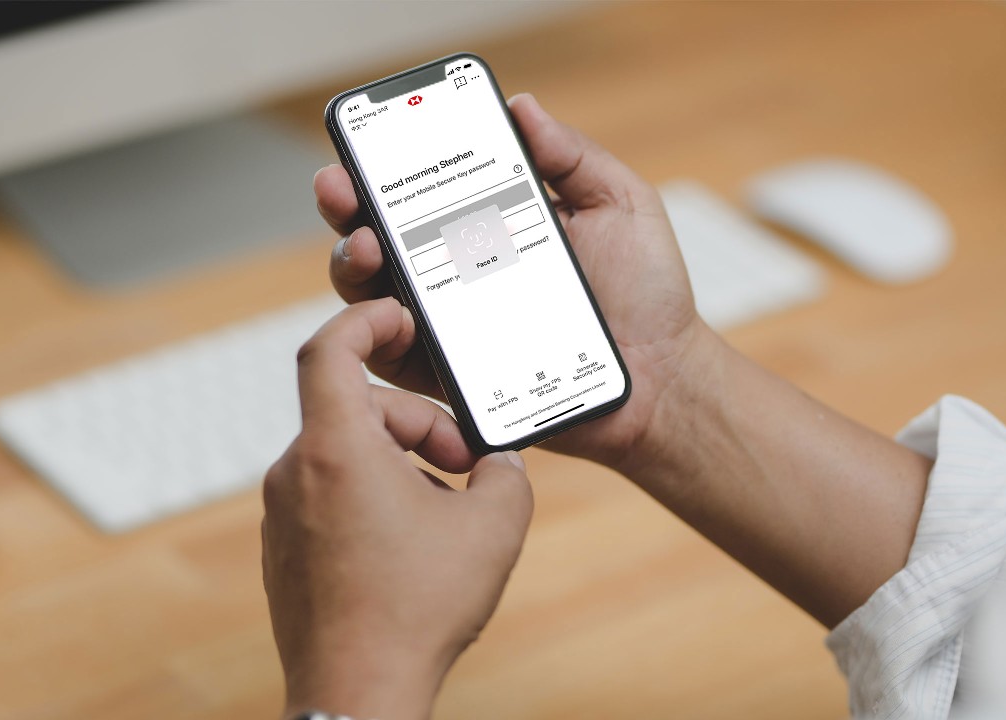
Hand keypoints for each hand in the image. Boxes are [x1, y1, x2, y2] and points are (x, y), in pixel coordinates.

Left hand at [262, 298, 533, 719]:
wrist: (358, 694)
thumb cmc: (417, 609)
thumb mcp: (494, 526)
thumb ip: (504, 472)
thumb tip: (497, 465)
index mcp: (336, 449)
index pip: (329, 349)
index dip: (365, 321)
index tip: (399, 318)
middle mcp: (296, 473)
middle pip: (358, 409)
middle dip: (420, 424)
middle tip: (466, 465)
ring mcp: (283, 514)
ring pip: (346, 454)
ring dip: (400, 463)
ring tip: (445, 511)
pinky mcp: (283, 549)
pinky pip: (330, 495)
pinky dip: (372, 496)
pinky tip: (411, 541)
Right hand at [316, 93, 701, 467]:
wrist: (663, 379)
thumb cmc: (646, 295)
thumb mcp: (620, 206)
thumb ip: (574, 156)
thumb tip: (522, 106)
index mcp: (492, 223)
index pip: (425, 188)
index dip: (386, 164)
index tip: (365, 143)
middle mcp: (459, 270)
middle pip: (381, 234)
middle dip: (349, 208)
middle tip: (343, 191)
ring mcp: (450, 324)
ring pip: (373, 295)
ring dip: (355, 267)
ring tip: (368, 248)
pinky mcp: (451, 377)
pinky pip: (396, 360)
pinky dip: (379, 337)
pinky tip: (392, 313)